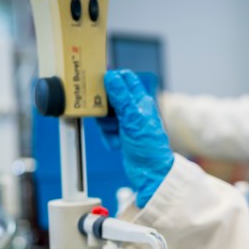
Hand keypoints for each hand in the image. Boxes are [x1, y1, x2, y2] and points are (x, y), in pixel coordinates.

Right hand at [100, 69, 173, 206]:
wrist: (151, 172)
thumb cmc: (149, 145)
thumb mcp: (133, 119)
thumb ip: (121, 97)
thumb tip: (111, 77)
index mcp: (141, 100)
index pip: (125, 78)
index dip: (112, 79)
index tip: (98, 85)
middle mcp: (135, 108)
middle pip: (110, 97)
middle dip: (104, 109)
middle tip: (106, 118)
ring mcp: (128, 122)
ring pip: (106, 114)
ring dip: (107, 126)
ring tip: (116, 135)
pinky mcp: (122, 134)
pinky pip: (107, 130)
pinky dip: (108, 137)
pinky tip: (116, 144)